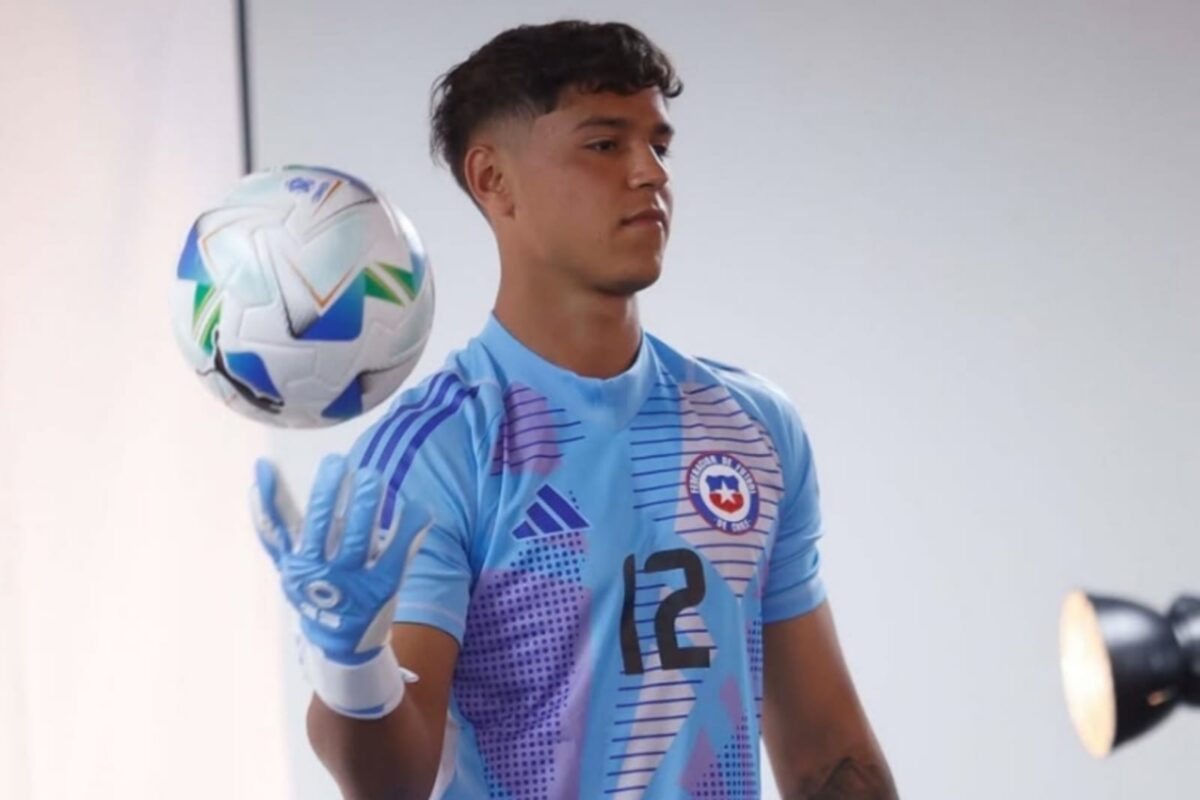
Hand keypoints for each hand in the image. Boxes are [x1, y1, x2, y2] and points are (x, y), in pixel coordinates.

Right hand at [251, 454, 422, 717]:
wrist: (341, 642)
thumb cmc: (314, 586)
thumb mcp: (289, 559)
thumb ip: (274, 519)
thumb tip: (260, 469)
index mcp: (295, 563)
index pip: (279, 526)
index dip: (273, 495)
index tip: (272, 463)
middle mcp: (319, 573)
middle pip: (321, 528)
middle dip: (330, 492)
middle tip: (340, 462)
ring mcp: (352, 583)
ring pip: (358, 538)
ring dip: (365, 504)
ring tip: (371, 476)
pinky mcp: (384, 588)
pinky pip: (398, 553)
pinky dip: (408, 527)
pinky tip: (417, 505)